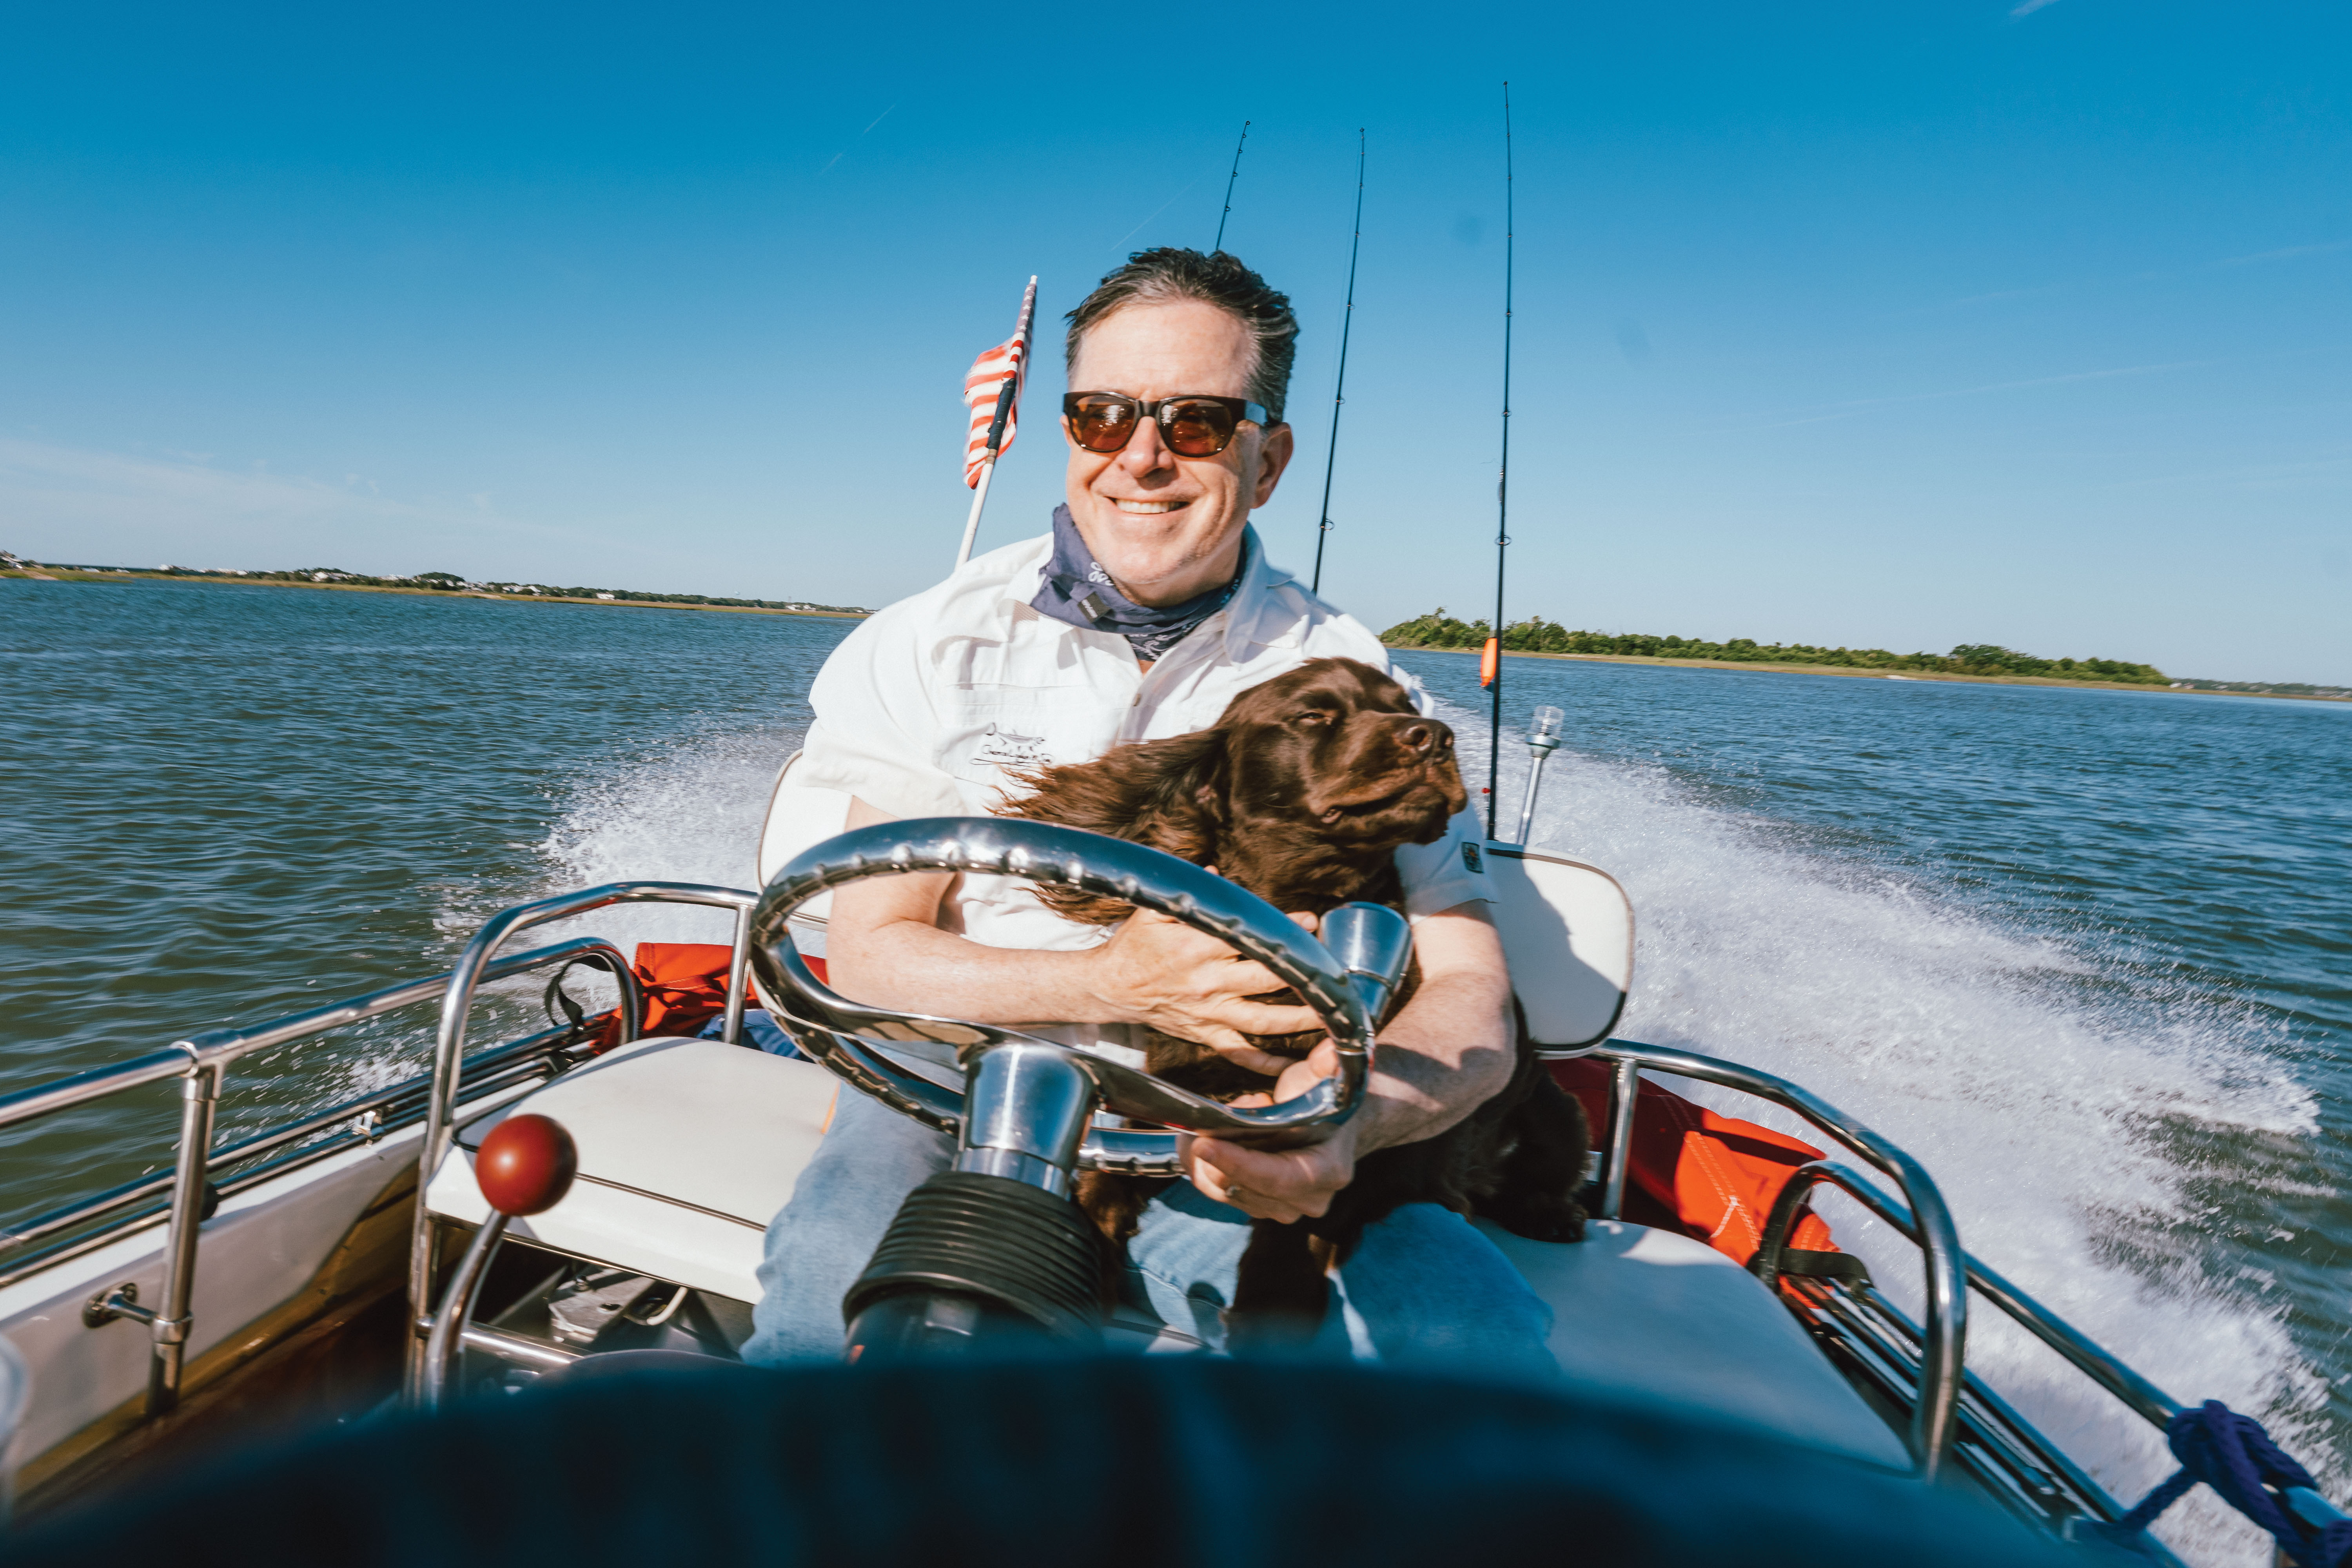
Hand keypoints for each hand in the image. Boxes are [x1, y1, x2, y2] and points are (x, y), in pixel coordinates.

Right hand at [1082, 906, 1321, 1074]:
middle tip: (1332, 964)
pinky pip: (1239, 1054)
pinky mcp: (1204, 1034)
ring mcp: (1208, 1013)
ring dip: (1300, 1020)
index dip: (1282, 931)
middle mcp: (1207, 983)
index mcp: (1196, 947)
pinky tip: (1293, 1065)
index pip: (1248, 938)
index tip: (1310, 922)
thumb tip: (1216, 874)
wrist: (1109, 988)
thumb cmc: (1135, 945)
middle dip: (1303, 971)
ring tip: (1332, 1015)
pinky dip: (1266, 1063)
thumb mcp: (1155, 911)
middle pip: (1267, 981)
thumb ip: (1189, 894)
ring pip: (1262, 1022)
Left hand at [1184, 1041, 1356, 1221]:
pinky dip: (1204, 1166)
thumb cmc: (1325, 1099)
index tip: (1204, 1143)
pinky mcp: (1260, 1207)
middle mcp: (1308, 1199)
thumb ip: (1324, 1066)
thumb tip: (1327, 1052)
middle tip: (1212, 1117)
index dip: (1238, 1163)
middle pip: (1244, 1188)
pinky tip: (1208, 1137)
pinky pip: (1218, 1192)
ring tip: (1212, 1123)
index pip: (1277, 1178)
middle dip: (1217, 1151)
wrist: (1332, 1125)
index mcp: (1329, 1171)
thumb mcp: (1325, 1079)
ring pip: (1224, 1191)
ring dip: (1206, 1158)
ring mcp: (1284, 1208)